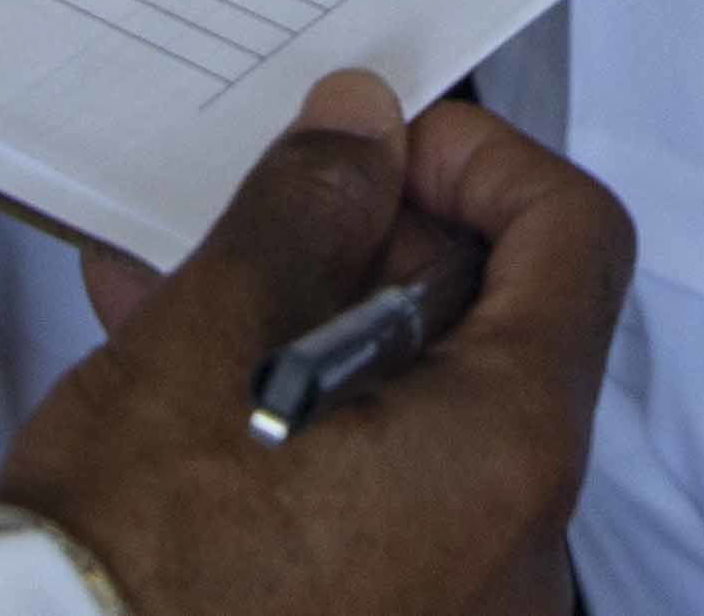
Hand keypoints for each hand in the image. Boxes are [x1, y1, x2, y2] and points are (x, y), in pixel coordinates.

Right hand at [1, 68, 626, 615]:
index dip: (482, 163)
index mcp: (507, 452)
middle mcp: (518, 541)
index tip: (385, 150)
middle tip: (271, 220)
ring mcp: (458, 596)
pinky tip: (191, 380)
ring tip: (195, 288)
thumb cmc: (127, 567)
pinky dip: (312, 421)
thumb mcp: (203, 344)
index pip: (576, 242)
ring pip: (425, 408)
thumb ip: (303, 214)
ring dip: (322, 330)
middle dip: (380, 249)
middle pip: (501, 327)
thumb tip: (361, 133)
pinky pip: (383, 488)